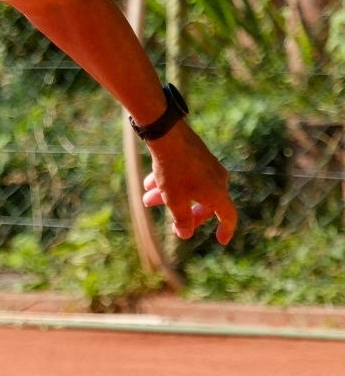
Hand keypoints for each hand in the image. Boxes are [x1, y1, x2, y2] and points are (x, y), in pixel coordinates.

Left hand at [141, 122, 236, 244]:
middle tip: (171, 223)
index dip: (226, 229)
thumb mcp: (175, 199)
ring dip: (169, 196)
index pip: (228, 216)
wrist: (168, 134)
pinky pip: (185, 174)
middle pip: (205, 204)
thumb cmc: (174, 170)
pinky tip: (148, 183)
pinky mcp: (197, 155)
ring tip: (146, 199)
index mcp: (218, 192)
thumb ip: (182, 219)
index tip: (221, 240)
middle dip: (185, 213)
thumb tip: (185, 234)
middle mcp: (218, 179)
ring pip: (190, 188)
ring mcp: (208, 165)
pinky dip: (169, 181)